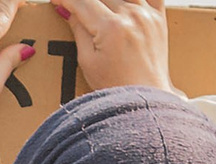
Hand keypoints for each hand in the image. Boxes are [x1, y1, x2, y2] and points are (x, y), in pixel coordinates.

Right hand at [57, 0, 174, 95]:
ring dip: (107, 1)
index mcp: (111, 27)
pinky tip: (124, 4)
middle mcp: (132, 16)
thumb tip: (67, 9)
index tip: (56, 0)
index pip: (83, 1)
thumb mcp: (88, 61)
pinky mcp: (159, 18)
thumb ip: (78, 30)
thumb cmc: (115, 87)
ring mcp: (148, 15)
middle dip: (84, 1)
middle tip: (75, 8)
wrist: (145, 101)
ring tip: (98, 10)